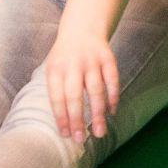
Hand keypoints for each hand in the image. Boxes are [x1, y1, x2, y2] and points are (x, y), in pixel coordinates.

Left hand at [43, 25, 119, 140]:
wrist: (82, 28)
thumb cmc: (65, 57)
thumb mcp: (54, 69)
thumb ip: (57, 92)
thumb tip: (64, 125)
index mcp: (55, 69)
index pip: (56, 97)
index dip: (61, 117)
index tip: (66, 135)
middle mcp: (72, 65)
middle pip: (74, 96)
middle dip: (77, 120)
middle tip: (81, 139)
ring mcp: (91, 61)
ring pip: (96, 91)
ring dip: (98, 114)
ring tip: (100, 133)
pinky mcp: (108, 58)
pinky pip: (112, 81)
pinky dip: (113, 98)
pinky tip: (112, 112)